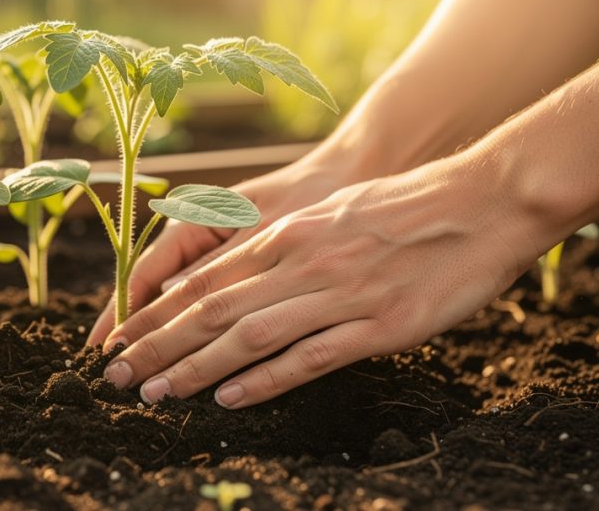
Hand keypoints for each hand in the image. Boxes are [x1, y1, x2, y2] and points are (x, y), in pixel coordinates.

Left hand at [100, 159, 544, 407]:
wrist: (481, 199)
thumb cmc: (402, 205)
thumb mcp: (327, 215)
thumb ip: (278, 245)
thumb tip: (230, 274)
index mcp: (286, 234)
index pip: (202, 279)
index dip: (155, 313)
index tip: (120, 340)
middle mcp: (300, 262)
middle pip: (209, 310)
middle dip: (156, 345)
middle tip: (117, 377)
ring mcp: (338, 294)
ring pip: (247, 336)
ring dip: (194, 368)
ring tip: (155, 394)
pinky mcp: (378, 326)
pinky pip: (309, 358)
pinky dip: (264, 381)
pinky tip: (230, 399)